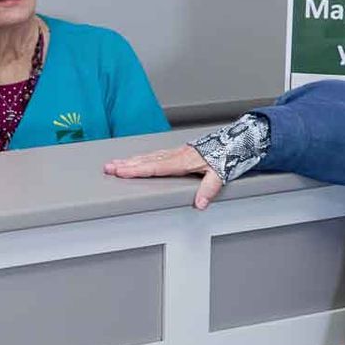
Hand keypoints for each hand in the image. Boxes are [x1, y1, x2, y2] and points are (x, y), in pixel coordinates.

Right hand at [102, 144, 224, 209]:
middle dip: (126, 165)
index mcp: (184, 161)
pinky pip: (155, 154)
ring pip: (149, 156)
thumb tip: (200, 204)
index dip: (138, 170)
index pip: (156, 167)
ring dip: (131, 160)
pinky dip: (142, 157)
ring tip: (114, 164)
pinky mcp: (178, 151)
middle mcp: (177, 155)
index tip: (121, 172)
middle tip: (108, 168)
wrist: (236, 139)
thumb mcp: (222, 173)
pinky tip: (135, 159)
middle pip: (147, 160)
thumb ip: (209, 189)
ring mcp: (177, 152)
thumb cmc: (228, 155)